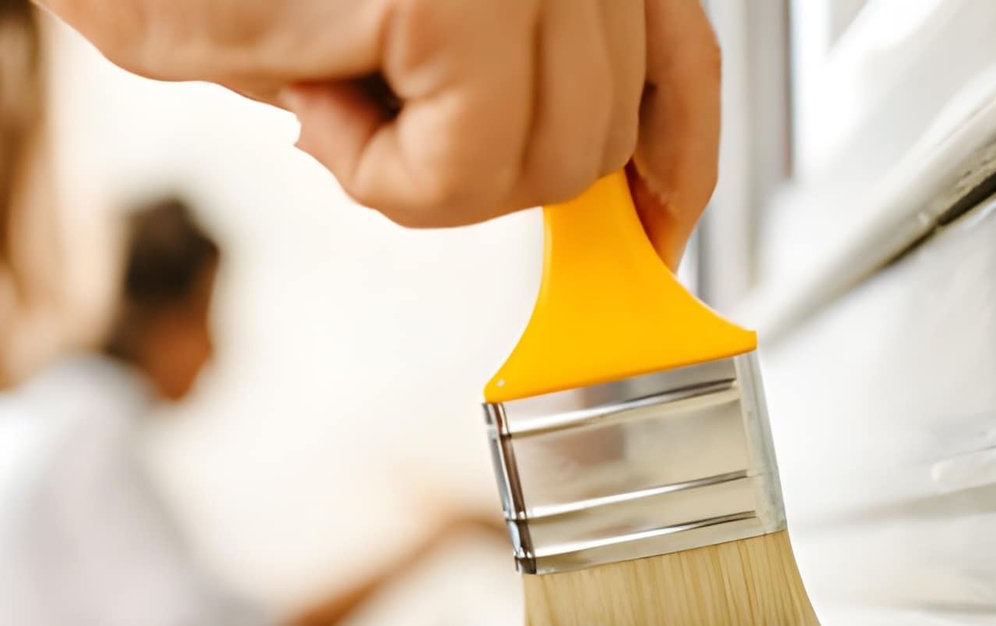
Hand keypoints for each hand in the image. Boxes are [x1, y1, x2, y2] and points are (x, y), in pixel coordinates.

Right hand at [41, 0, 721, 260]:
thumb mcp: (397, 24)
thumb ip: (503, 72)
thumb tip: (574, 164)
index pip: (679, 54)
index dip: (674, 158)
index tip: (655, 231)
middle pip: (603, 132)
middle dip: (485, 169)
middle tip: (374, 117)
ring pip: (550, 166)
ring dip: (426, 176)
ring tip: (334, 91)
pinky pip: (469, 172)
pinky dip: (383, 178)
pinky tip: (316, 99)